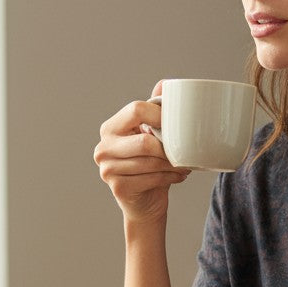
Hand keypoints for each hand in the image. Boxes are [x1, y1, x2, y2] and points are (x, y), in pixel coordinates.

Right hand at [94, 81, 189, 223]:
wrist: (145, 202)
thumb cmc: (150, 163)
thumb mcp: (152, 134)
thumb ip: (155, 109)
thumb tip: (165, 84)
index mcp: (110, 128)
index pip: (136, 110)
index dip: (161, 116)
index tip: (177, 125)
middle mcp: (103, 147)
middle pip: (145, 141)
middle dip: (169, 148)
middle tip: (184, 151)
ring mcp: (107, 169)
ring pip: (151, 162)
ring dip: (173, 164)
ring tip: (184, 164)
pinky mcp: (118, 187)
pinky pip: (152, 178)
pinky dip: (171, 177)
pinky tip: (178, 175)